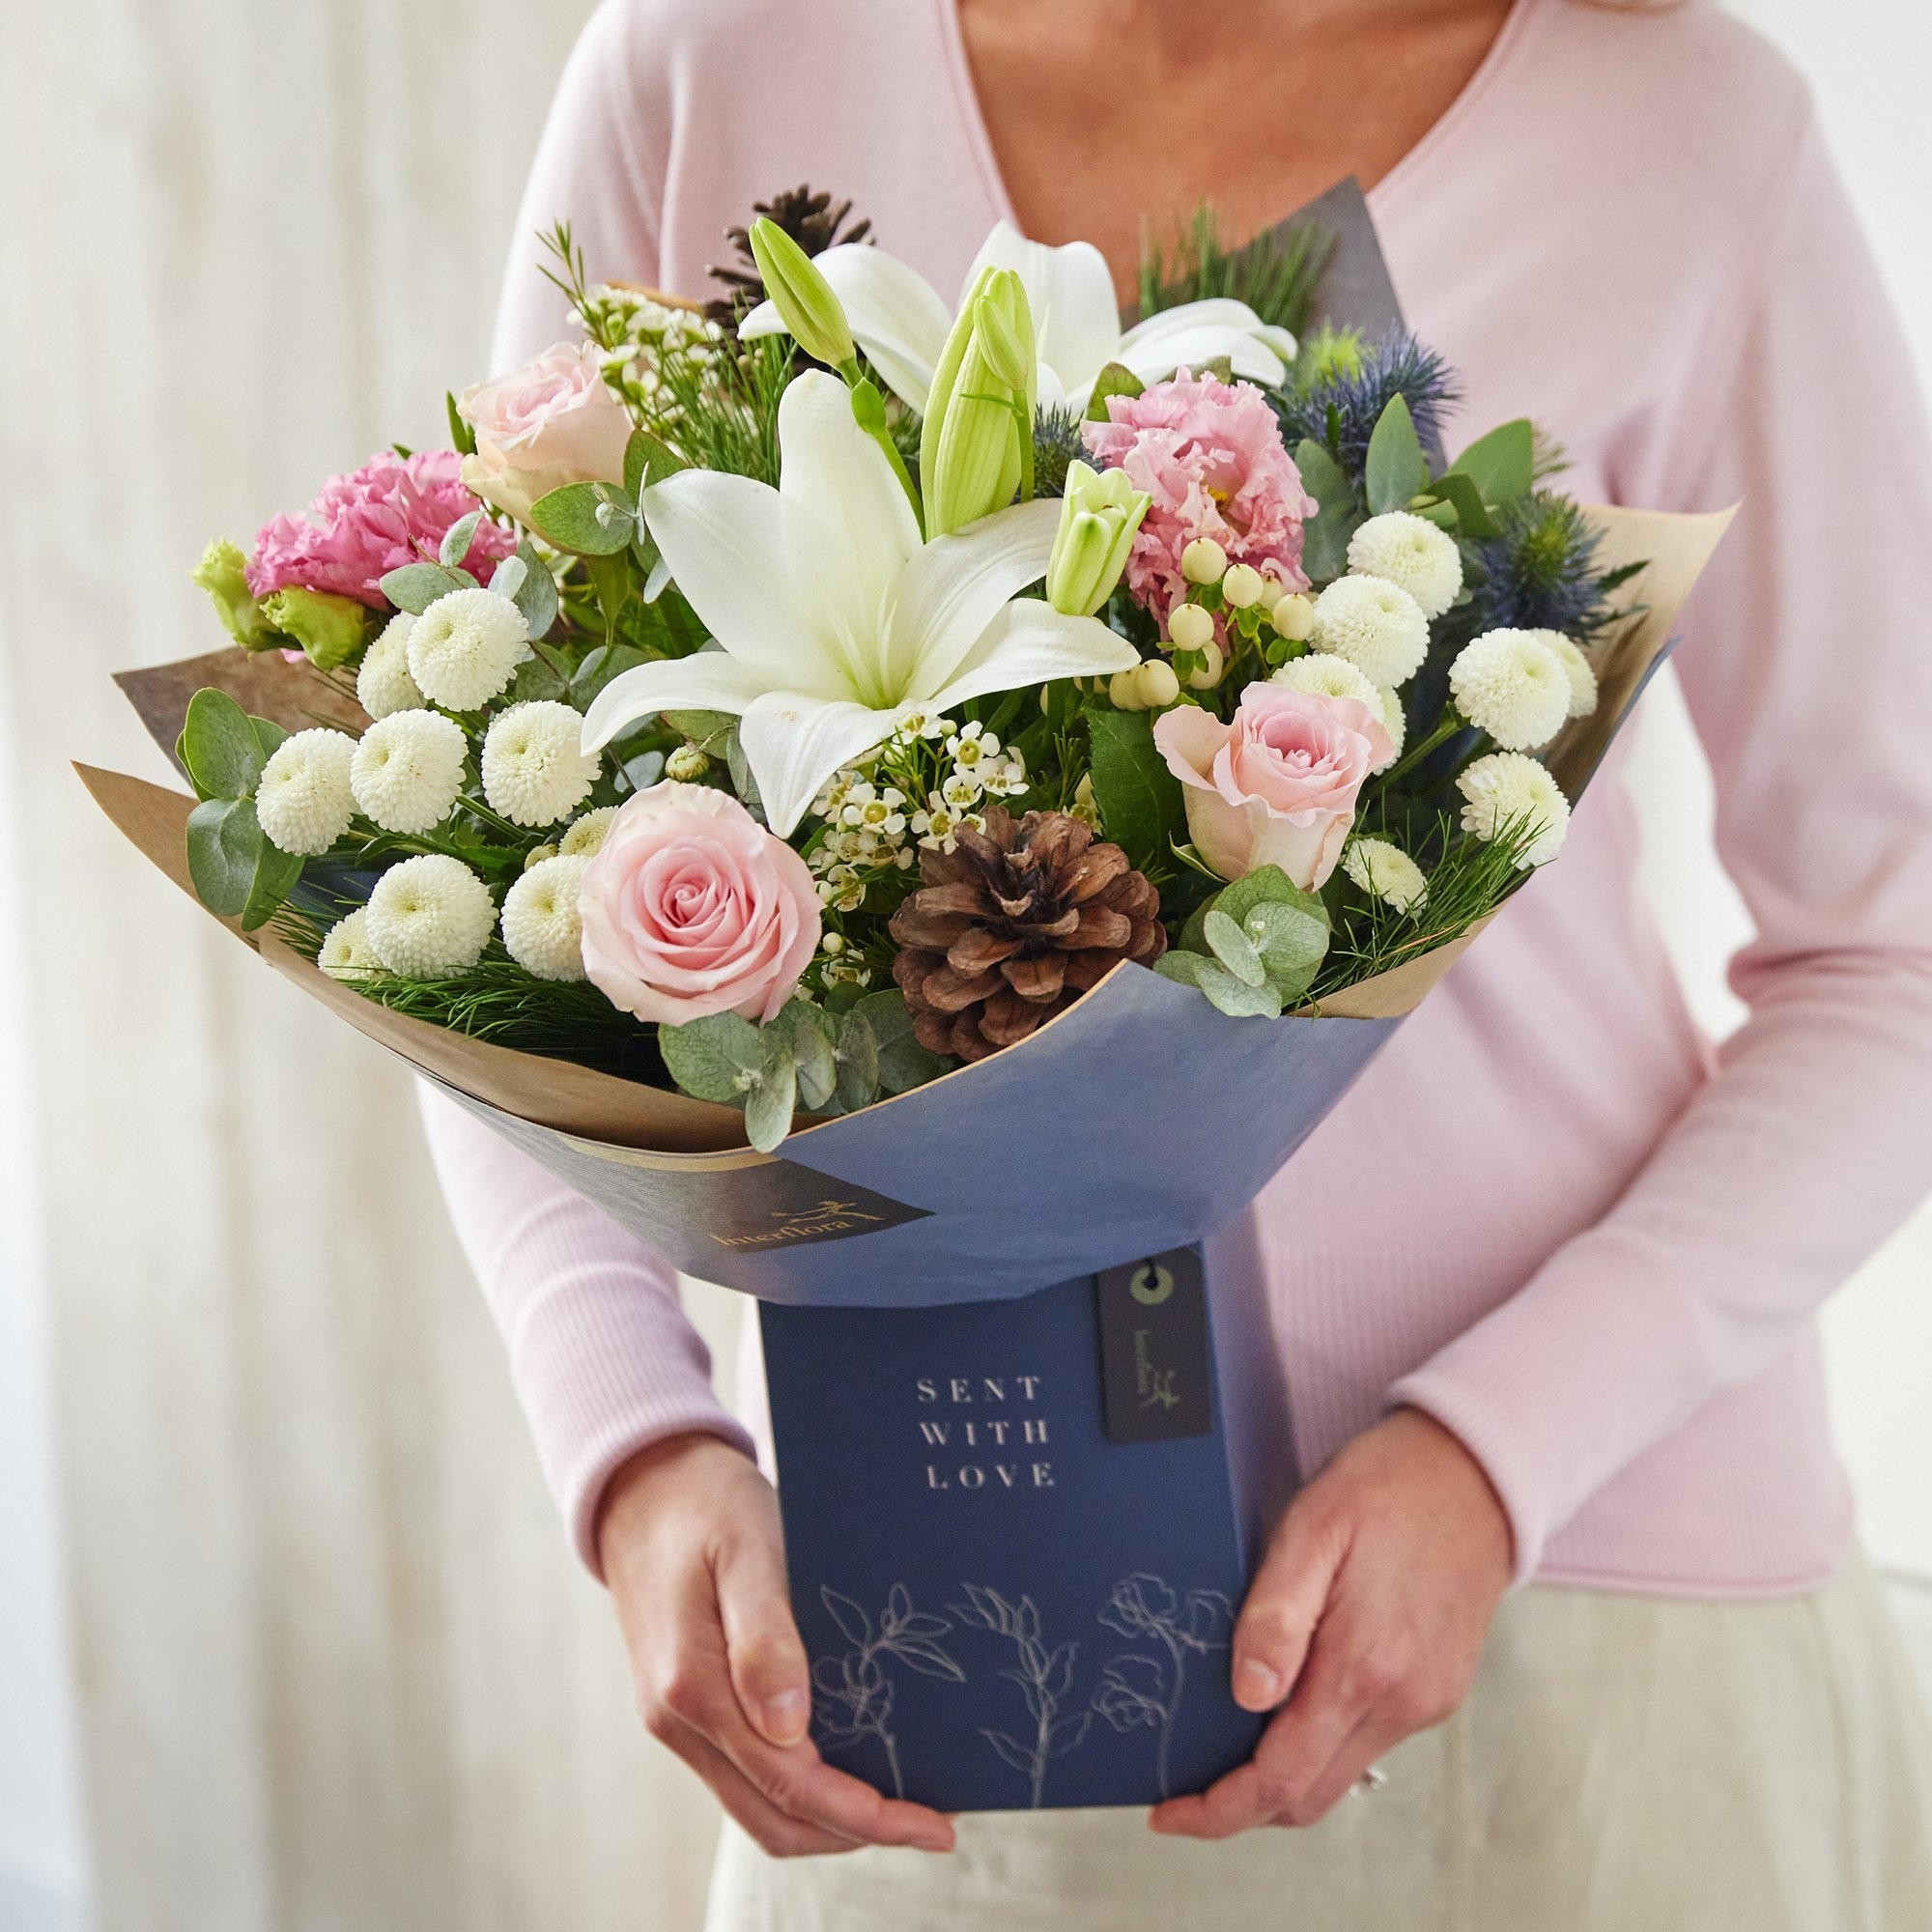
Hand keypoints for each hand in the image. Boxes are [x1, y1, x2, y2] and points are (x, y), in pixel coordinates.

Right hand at [599, 1433, 955, 1857]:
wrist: (641, 1484)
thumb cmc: (706, 1504)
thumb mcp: (748, 1547)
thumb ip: (765, 1636)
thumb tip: (789, 1727)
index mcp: (693, 1685)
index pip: (788, 1782)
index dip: (864, 1813)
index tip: (931, 1823)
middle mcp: (679, 1719)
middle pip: (774, 1817)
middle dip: (857, 1832)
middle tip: (933, 1825)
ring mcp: (679, 1719)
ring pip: (758, 1806)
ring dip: (830, 1819)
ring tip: (902, 1801)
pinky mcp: (687, 1707)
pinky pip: (747, 1773)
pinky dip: (802, 1788)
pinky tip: (849, 1761)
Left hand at [1150, 1407, 1511, 1835]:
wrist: (1476, 1471)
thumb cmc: (1388, 1486)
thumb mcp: (1314, 1526)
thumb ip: (1277, 1614)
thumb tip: (1246, 1695)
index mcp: (1365, 1667)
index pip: (1282, 1778)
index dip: (1219, 1809)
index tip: (1167, 1813)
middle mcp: (1403, 1701)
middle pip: (1309, 1795)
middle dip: (1241, 1806)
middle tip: (1183, 1786)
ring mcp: (1427, 1701)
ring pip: (1338, 1773)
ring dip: (1280, 1775)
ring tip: (1224, 1742)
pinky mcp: (1438, 1689)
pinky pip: (1367, 1740)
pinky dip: (1318, 1744)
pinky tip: (1285, 1705)